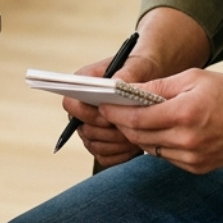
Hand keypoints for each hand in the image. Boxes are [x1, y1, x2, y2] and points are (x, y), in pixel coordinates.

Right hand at [64, 51, 165, 167]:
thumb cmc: (142, 67)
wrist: (152, 77)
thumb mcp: (139, 65)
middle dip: (107, 132)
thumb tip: (115, 84)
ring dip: (116, 144)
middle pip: (83, 129)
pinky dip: (120, 155)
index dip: (86, 113)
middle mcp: (83, 108)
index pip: (70, 103)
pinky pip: (105, 157)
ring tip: (137, 136)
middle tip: (130, 129)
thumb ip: (127, 73)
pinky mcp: (103, 142)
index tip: (110, 116)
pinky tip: (136, 146)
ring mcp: (91, 126)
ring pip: (94, 146)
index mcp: (83, 84)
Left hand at [100, 69, 222, 174]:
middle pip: (139, 135)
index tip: (102, 104)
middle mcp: (187, 141)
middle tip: (109, 111)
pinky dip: (157, 143)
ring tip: (129, 119)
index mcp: (185, 114)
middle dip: (121, 123)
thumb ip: (159, 86)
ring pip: (150, 148)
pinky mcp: (197, 168)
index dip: (115, 112)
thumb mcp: (193, 78)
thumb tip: (128, 91)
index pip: (137, 117)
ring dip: (137, 134)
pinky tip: (156, 130)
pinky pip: (166, 156)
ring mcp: (193, 158)